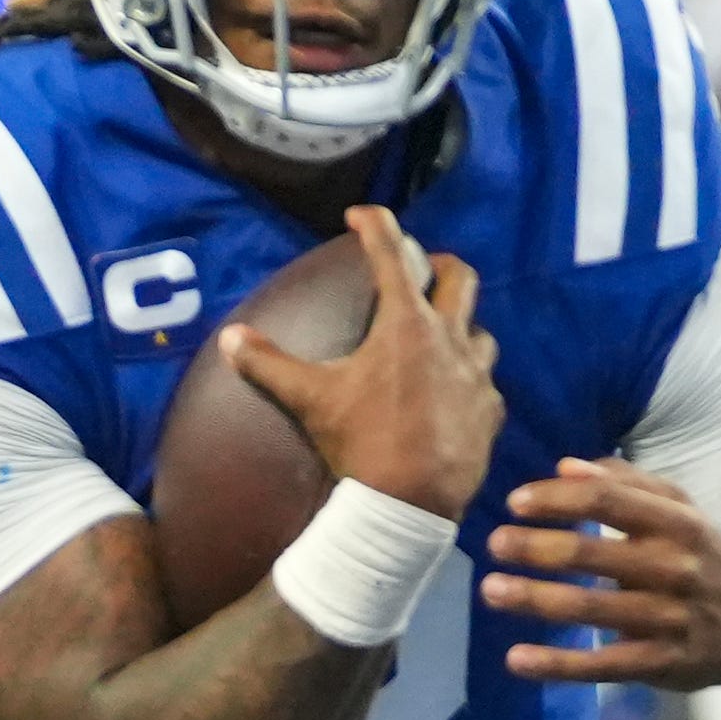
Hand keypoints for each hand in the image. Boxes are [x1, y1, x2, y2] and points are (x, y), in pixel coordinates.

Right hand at [219, 207, 502, 517]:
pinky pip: (487, 385)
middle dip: (442, 265)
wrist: (410, 503)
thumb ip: (268, 364)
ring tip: (443, 338)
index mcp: (405, 324)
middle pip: (461, 278)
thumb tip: (230, 339)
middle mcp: (450, 339)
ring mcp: (477, 376)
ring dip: (463, 328)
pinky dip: (470, 382)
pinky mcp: (490, 412)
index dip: (375, 225)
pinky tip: (455, 396)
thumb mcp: (310, 399)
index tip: (360, 216)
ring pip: (482, 333)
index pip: (392, 253)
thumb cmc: (360, 443)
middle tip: (424, 270)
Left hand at [487, 459, 720, 691]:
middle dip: (535, 548)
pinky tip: (516, 659)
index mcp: (679, 524)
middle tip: (493, 544)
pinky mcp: (660, 664)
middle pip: (592, 555)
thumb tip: (565, 467)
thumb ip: (628, 485)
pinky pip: (601, 665)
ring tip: (491, 590)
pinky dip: (557, 665)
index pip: (608, 502)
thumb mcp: (683, 513)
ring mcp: (668, 620)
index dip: (557, 500)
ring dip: (534, 599)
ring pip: (591, 609)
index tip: (516, 503)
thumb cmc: (705, 560)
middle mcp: (676, 569)